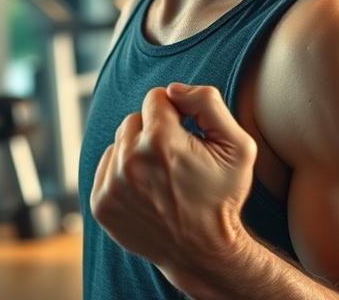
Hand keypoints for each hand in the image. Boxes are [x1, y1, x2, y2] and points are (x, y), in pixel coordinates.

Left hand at [90, 84, 257, 287]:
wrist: (204, 251)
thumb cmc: (223, 196)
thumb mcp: (237, 145)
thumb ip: (208, 102)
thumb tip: (173, 89)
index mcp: (161, 140)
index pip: (156, 97)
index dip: (176, 112)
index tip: (187, 133)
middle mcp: (130, 160)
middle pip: (134, 118)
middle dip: (154, 130)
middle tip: (176, 157)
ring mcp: (112, 184)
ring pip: (119, 142)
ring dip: (137, 150)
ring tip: (161, 174)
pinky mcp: (101, 203)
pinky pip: (106, 166)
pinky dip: (122, 171)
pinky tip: (146, 188)